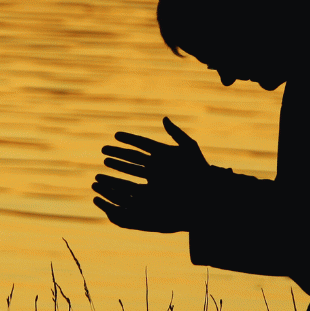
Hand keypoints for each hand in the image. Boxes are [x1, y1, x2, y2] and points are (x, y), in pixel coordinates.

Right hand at [92, 117, 209, 232]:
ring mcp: (153, 178)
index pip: (141, 143)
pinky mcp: (152, 192)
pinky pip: (134, 187)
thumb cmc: (200, 169)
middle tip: (103, 150)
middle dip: (117, 153)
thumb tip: (164, 118)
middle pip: (132, 157)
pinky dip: (123, 184)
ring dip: (117, 167)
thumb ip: (176, 133)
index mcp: (162, 153)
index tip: (115, 135)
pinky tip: (113, 182)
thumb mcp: (189, 148)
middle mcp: (155, 165)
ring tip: (104, 163)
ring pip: (130, 171)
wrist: (206, 192)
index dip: (129, 138)